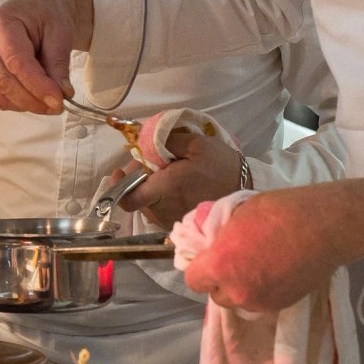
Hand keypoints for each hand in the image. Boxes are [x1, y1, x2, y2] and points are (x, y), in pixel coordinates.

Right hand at [0, 0, 94, 112]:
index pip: (16, 62)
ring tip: (48, 103)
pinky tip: (32, 98)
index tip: (59, 101)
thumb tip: (62, 95)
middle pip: (3, 81)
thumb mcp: (60, 31)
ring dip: (25, 105)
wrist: (37, 8)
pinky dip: (15, 104)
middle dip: (32, 100)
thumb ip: (59, 63)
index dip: (37, 86)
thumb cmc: (48, 14)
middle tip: (58, 107)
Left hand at [119, 125, 244, 230]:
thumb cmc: (220, 165)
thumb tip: (142, 139)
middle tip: (150, 163)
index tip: (119, 171)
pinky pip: (158, 210)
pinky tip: (173, 186)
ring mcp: (170, 220)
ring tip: (165, 173)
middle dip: (138, 179)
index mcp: (166, 189)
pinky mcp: (178, 224)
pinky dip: (159, 197)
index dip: (118, 186)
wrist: (245, 190)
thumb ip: (165, 140)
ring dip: (149, 188)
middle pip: (136, 197)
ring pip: (146, 204)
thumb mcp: (196, 143)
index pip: (128, 199)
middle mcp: (164, 210)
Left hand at [181, 179, 363, 311]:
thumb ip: (218, 235)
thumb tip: (210, 242)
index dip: (199, 269)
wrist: (323, 226)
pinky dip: (260, 292)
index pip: (193, 280)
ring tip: (255, 267)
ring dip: (240, 288)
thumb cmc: (278, 211)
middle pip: (215, 295)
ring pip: (238, 302)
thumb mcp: (236, 214)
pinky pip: (259, 303)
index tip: (208, 258)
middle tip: (233, 261)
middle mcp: (236, 290)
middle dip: (220, 280)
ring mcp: (260, 301)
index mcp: (219, 265)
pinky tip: (273, 272)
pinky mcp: (282, 306)